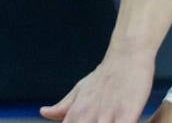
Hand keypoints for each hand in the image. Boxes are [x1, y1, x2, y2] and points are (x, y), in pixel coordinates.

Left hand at [40, 48, 154, 122]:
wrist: (128, 54)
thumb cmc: (104, 77)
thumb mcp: (82, 89)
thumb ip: (63, 106)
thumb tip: (42, 112)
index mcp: (77, 112)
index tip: (77, 121)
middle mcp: (89, 114)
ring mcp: (109, 114)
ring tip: (101, 119)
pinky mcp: (128, 113)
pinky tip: (122, 122)